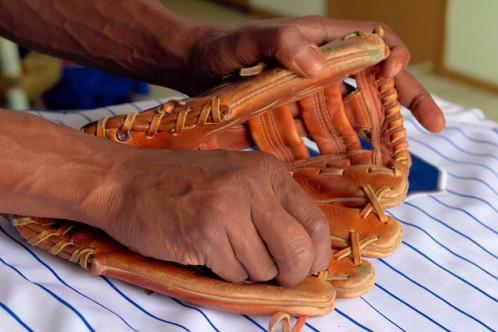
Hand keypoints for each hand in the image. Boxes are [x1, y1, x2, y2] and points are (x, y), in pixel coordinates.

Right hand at [93, 148, 330, 285]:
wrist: (125, 181)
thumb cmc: (183, 185)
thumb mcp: (237, 180)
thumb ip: (271, 208)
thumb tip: (306, 253)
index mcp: (268, 171)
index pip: (316, 224)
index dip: (314, 255)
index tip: (303, 267)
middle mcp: (253, 186)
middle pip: (298, 252)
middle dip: (289, 274)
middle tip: (272, 274)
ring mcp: (227, 208)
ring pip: (263, 269)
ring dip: (247, 271)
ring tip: (223, 248)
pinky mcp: (203, 233)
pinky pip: (233, 274)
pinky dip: (223, 272)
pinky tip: (205, 250)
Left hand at [189, 17, 444, 131]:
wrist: (196, 70)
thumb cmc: (220, 49)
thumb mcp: (248, 41)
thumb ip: (280, 44)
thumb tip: (317, 65)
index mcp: (321, 39)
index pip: (373, 39)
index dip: (393, 55)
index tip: (396, 72)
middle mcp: (325, 64)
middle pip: (377, 78)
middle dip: (408, 98)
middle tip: (435, 125)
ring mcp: (314, 91)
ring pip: (359, 106)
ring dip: (382, 128)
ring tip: (401, 154)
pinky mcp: (300, 112)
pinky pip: (331, 128)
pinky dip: (346, 144)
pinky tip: (357, 164)